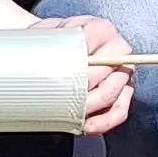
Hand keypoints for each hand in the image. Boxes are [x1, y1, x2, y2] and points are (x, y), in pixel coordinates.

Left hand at [54, 15, 135, 135]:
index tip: (63, 78)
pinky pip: (119, 110)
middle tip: (65, 100)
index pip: (94, 48)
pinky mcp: (123, 92)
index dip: (79, 67)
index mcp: (101, 29)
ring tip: (74, 117)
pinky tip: (87, 127)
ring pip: (114, 94)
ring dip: (92, 109)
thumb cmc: (55, 41)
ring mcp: (122, 71)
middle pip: (106, 72)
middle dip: (85, 91)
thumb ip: (45, 40)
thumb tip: (34, 58)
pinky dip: (104, 122)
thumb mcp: (49, 33)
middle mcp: (118, 48)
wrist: (59, 47)